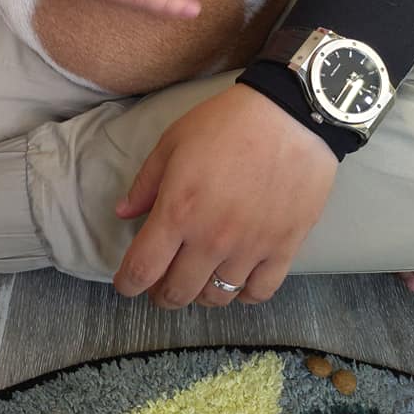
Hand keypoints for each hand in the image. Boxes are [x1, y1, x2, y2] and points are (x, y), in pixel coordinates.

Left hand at [113, 84, 337, 307]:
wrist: (290, 116)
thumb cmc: (226, 123)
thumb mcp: (173, 142)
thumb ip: (146, 183)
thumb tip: (124, 212)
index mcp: (178, 211)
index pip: (143, 269)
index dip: (128, 284)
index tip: (127, 284)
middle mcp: (211, 239)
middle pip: (178, 292)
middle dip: (161, 294)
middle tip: (160, 284)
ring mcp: (250, 248)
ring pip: (218, 298)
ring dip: (200, 295)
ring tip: (197, 280)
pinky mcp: (284, 248)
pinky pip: (260, 292)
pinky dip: (243, 295)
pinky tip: (236, 280)